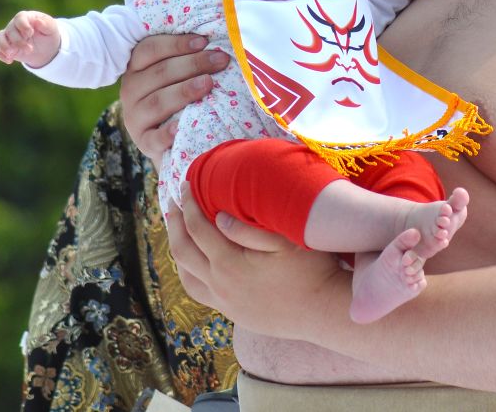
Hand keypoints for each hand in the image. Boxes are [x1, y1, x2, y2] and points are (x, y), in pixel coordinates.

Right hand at [0, 10, 60, 67]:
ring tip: (12, 55)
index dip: (23, 25)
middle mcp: (15, 25)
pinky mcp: (6, 46)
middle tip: (30, 50)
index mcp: (26, 17)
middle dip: (19, 42)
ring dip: (5, 47)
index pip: (20, 18)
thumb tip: (37, 21)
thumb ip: (46, 24)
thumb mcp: (51, 29)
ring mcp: (9, 36)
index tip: (30, 33)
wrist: (46, 48)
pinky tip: (9, 61)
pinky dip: (1, 55)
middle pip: (11, 31)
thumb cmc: (49, 34)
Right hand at [120, 34, 229, 170]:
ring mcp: (135, 118)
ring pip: (156, 101)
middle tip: (220, 59)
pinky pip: (153, 139)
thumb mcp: (176, 73)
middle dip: (193, 63)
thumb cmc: (180, 94)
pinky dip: (166, 134)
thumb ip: (186, 55)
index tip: (204, 40)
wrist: (172, 137)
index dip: (176, 43)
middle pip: (159, 72)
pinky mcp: (144, 142)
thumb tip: (215, 35)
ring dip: (184, 91)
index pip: (149, 49)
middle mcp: (131, 90)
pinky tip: (180, 128)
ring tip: (208, 83)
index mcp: (137, 68)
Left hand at [167, 185, 345, 338]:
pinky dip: (187, 272)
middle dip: (175, 223)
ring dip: (177, 247)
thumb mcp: (286, 241)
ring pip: (185, 274)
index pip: (198, 228)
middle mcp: (219, 284)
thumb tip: (218, 217)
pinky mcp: (230, 310)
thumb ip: (249, 229)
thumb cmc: (310, 269)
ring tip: (178, 228)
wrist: (321, 311)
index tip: (185, 184)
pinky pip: (197, 291)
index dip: (189, 204)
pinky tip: (193, 262)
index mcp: (230, 263)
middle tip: (173, 200)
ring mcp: (223, 300)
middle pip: (183, 250)